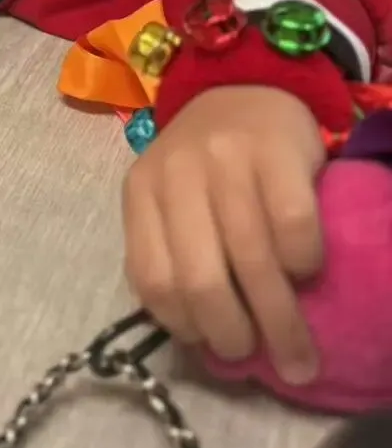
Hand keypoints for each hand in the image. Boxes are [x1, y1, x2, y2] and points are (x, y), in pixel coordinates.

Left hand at [123, 84, 325, 385]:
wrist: (247, 87)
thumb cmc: (209, 162)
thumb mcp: (172, 197)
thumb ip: (174, 249)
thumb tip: (202, 339)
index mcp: (140, 190)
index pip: (150, 277)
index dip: (182, 326)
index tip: (211, 351)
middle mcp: (176, 172)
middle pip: (200, 277)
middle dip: (232, 335)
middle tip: (257, 360)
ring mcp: (226, 158)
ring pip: (251, 259)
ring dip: (279, 322)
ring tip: (296, 355)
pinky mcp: (276, 150)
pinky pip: (293, 227)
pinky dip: (304, 264)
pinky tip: (307, 273)